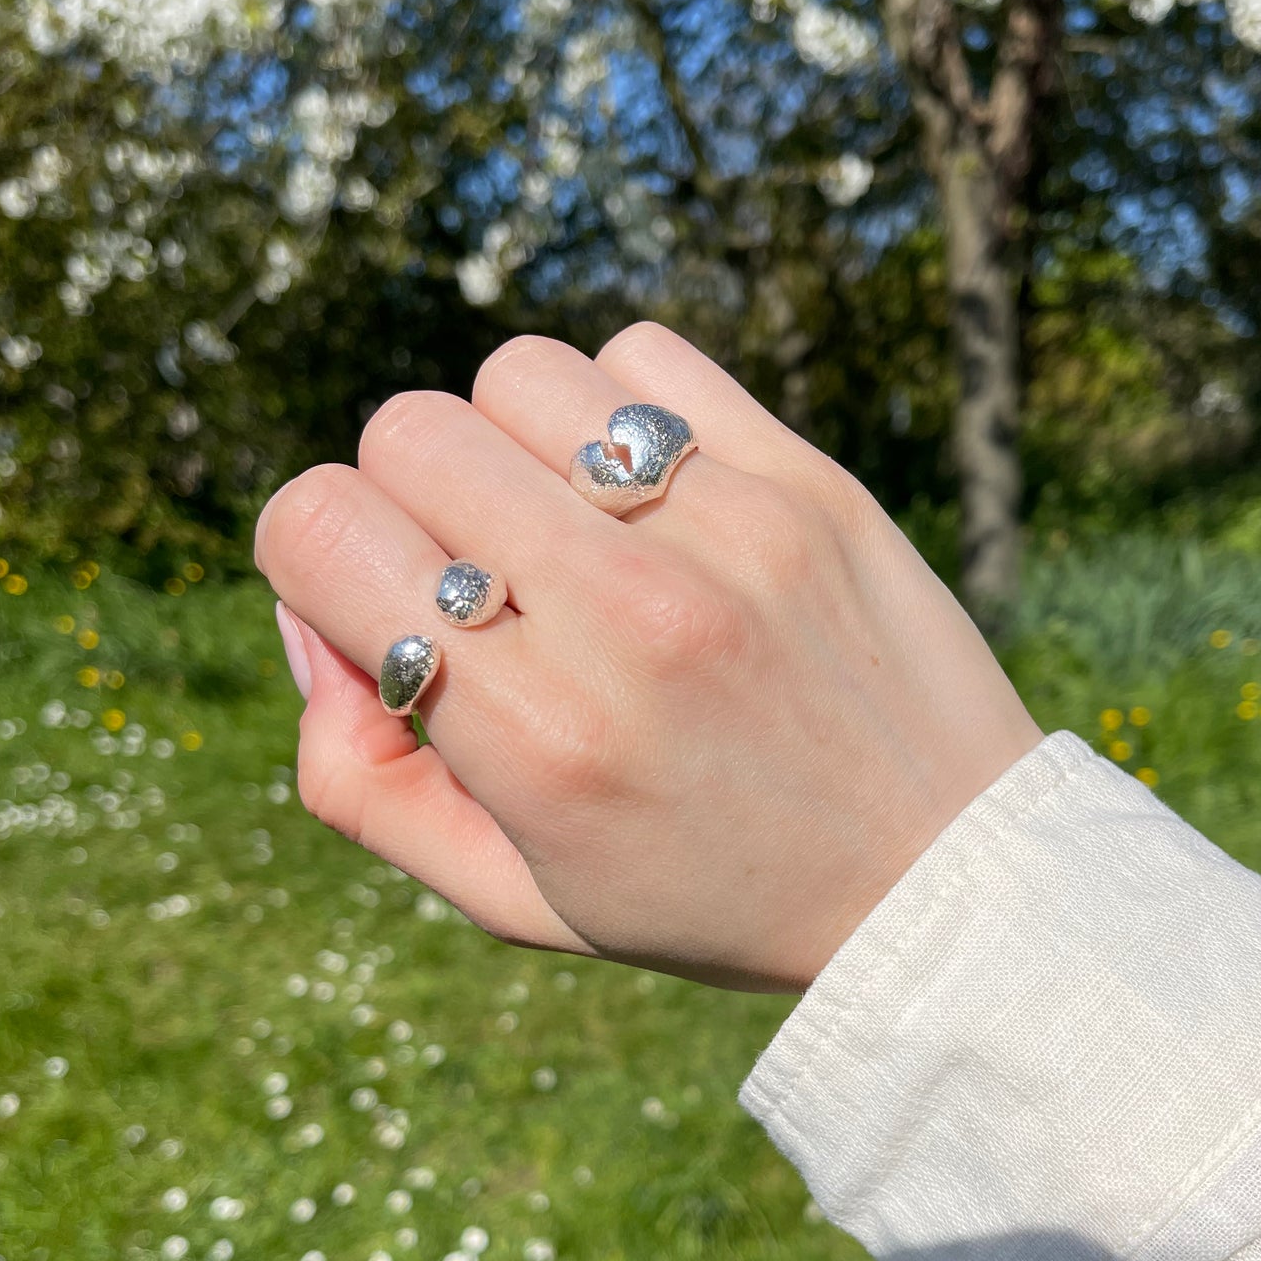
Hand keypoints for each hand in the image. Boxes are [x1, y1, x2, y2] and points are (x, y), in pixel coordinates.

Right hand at [253, 324, 1041, 994]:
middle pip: (409, 431)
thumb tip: (322, 628)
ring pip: (520, 375)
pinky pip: (648, 360)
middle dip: (413, 505)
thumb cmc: (712, 897)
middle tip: (490, 588)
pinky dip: (623, 416)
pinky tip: (658, 505)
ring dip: (517, 449)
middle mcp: (623, 620)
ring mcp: (727, 535)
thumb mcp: (512, 900)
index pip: (318, 529)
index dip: (318, 564)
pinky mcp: (810, 484)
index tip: (388, 618)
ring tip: (577, 540)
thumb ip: (364, 783)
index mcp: (532, 738)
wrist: (943, 882)